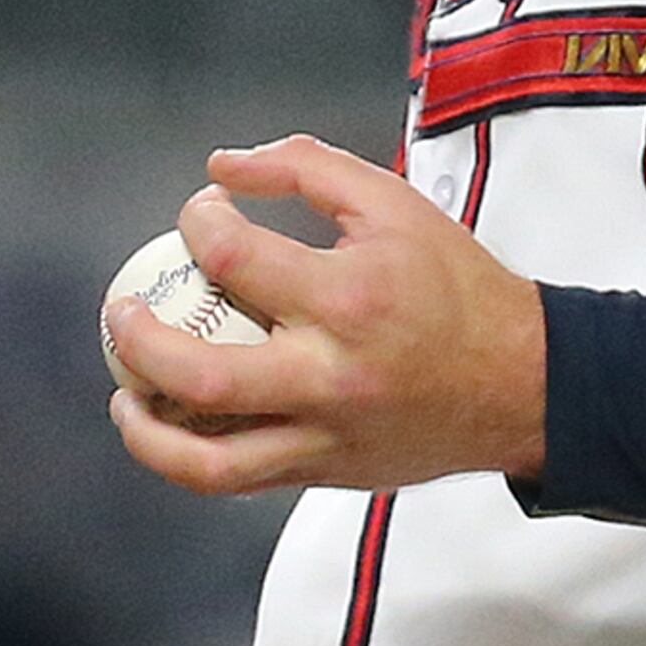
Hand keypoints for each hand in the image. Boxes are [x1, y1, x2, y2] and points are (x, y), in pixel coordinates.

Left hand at [105, 135, 547, 495]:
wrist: (523, 383)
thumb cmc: (455, 286)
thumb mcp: (392, 203)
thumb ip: (306, 169)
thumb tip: (221, 165)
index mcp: (350, 298)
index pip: (235, 258)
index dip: (199, 224)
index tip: (201, 213)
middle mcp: (332, 376)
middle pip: (201, 377)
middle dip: (139, 343)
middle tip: (122, 313)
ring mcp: (327, 437)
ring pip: (210, 462)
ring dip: (148, 433)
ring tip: (126, 397)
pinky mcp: (329, 475)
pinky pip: (242, 480)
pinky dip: (194, 457)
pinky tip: (176, 423)